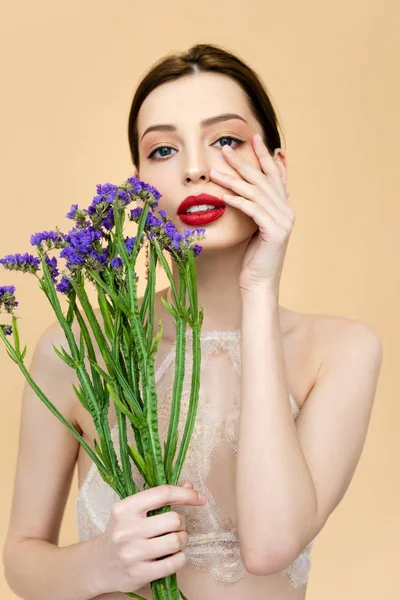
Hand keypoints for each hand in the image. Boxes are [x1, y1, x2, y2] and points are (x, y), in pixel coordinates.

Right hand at [93, 480, 205, 594]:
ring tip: (175, 541)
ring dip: (182, 540)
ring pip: (176, 541)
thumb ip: (161, 498)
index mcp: (125, 508)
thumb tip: (190, 486)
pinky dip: (180, 558)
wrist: (99, 564)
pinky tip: (173, 555)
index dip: (185, 494)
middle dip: (182, 523)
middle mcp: (127, 529)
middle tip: (177, 527)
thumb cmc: (121, 532)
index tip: (199, 497)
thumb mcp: (134, 511)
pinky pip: (174, 562)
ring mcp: (132, 553)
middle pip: (173, 520)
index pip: (162, 494)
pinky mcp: (139, 573)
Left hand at [210, 134, 294, 294]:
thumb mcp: (254, 228)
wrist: (259, 284)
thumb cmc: (252, 258)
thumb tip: (240, 190)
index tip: (253, 137)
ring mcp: (283, 221)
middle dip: (244, 161)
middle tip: (225, 148)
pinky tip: (224, 194)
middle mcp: (287, 211)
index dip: (264, 155)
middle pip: (263, 179)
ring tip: (215, 171)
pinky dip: (238, 201)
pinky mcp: (275, 232)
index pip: (274, 175)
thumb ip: (254, 208)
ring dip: (233, 180)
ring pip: (255, 193)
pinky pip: (254, 210)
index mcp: (283, 207)